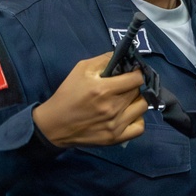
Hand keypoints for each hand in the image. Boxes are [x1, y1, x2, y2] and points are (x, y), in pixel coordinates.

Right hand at [32, 53, 146, 146]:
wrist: (54, 124)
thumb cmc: (67, 94)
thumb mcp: (81, 69)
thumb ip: (104, 59)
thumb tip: (125, 57)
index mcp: (104, 89)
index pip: (137, 79)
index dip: (136, 73)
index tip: (131, 74)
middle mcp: (112, 107)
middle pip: (138, 92)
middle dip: (132, 86)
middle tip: (123, 87)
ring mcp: (115, 125)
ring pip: (142, 107)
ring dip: (136, 102)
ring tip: (126, 101)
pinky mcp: (115, 138)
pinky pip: (140, 128)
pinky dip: (137, 120)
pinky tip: (128, 115)